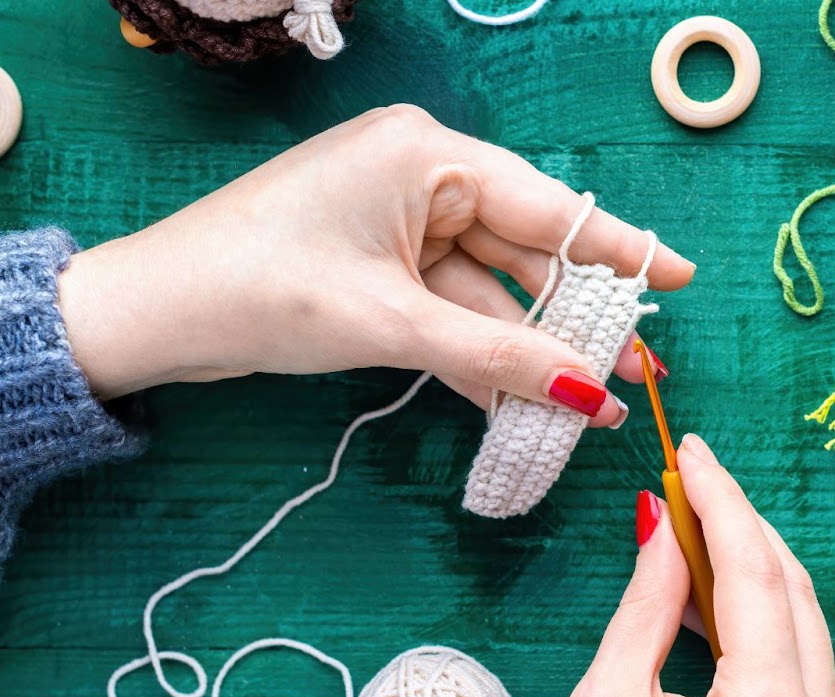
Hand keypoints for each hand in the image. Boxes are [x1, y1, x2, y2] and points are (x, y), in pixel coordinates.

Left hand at [55, 104, 691, 427]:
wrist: (153, 313)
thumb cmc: (261, 290)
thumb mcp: (392, 325)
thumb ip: (499, 358)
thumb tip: (592, 395)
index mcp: (426, 154)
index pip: (548, 208)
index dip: (619, 251)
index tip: (681, 279)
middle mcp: (421, 175)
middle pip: (525, 253)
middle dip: (576, 320)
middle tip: (639, 374)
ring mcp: (399, 222)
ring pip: (490, 291)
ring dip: (529, 349)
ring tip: (592, 405)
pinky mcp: (379, 264)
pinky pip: (451, 308)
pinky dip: (481, 352)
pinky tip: (526, 399)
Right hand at [531, 434, 834, 696]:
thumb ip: (649, 602)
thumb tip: (666, 524)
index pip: (758, 579)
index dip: (723, 504)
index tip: (693, 454)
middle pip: (797, 596)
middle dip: (744, 530)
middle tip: (692, 480)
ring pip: (807, 630)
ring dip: (756, 575)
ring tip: (693, 530)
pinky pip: (804, 673)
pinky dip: (765, 628)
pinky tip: (716, 598)